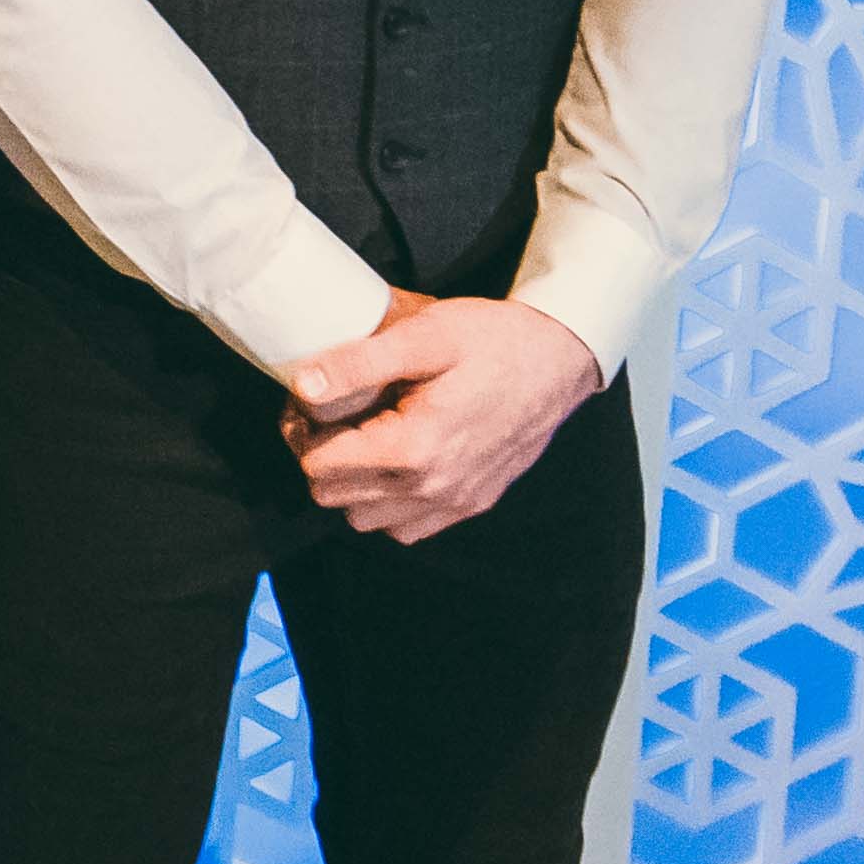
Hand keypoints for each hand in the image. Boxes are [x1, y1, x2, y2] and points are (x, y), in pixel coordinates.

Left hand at [276, 290, 602, 545]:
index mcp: (414, 447)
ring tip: (367, 436)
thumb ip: (359, 363)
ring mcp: (455, 502)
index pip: (318, 466)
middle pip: (334, 498)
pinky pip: (406, 528)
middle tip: (335, 417)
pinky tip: (398, 460)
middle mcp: (432, 488)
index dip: (303, 433)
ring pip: (366, 521)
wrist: (560, 358)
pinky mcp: (472, 504)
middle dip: (323, 458)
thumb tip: (304, 387)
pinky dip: (390, 504)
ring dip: (354, 485)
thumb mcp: (424, 335)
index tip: (310, 404)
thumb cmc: (493, 340)